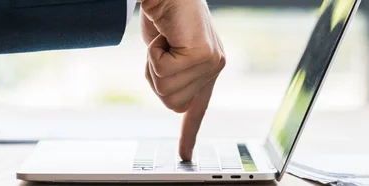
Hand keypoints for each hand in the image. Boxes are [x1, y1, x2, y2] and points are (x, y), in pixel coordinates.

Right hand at [139, 0, 225, 160]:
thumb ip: (173, 72)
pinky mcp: (205, 56)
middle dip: (156, 77)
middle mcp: (214, 68)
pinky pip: (165, 71)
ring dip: (154, 63)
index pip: (198, 108)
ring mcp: (212, 63)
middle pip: (171, 102)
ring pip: (167, 89)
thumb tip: (173, 95)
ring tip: (165, 41)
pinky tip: (166, 37)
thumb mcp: (165, 50)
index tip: (186, 154)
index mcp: (206, 68)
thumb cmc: (163, 13)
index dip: (188, 133)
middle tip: (162, 49)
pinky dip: (154, 54)